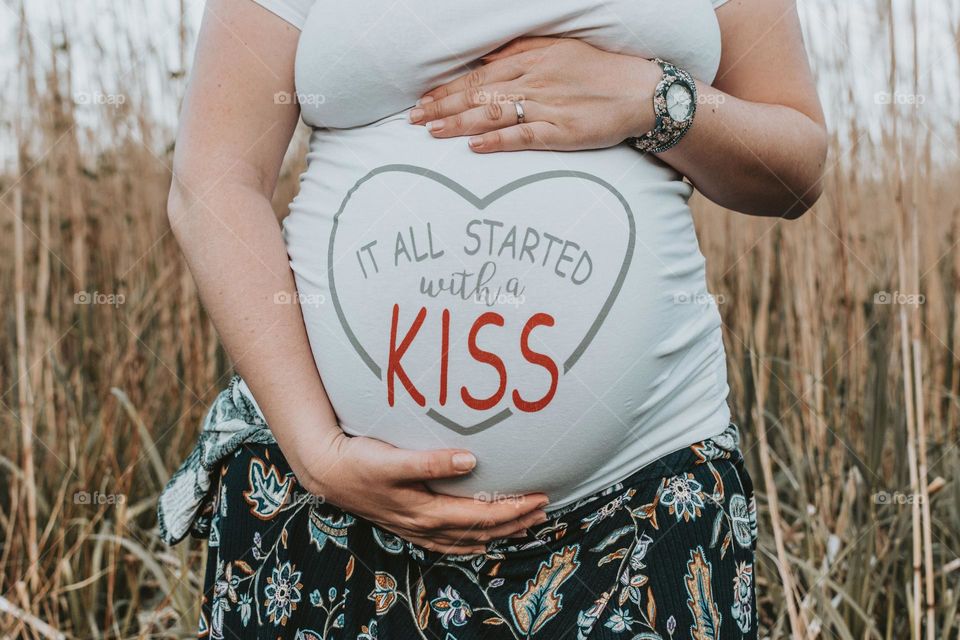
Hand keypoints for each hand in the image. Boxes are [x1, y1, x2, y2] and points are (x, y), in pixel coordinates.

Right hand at [292, 431, 549, 554]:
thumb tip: (472, 461)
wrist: (326, 472)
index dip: (513, 509)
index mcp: (427, 511)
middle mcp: (425, 525)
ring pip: (467, 539)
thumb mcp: (392, 459)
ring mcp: (416, 528)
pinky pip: (449, 542)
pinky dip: (471, 543)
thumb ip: (430, 462)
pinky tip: (481, 541)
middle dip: (515, 522)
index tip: (540, 497)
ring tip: (524, 525)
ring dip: (499, 533)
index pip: (482, 515)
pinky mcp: (408, 524)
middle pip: (481, 530)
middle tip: (544, 510)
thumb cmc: (359, 461)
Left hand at [409, 36, 659, 152]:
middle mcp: (534, 81)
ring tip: (433, 132)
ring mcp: (547, 107)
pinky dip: (498, 141)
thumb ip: (522, 51)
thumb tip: (488, 57)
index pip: (478, 74)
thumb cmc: (598, 70)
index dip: (447, 88)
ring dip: (460, 123)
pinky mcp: (562, 132)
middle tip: (413, 119)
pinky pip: (524, 137)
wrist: (640, 92)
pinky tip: (475, 147)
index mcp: (530, 60)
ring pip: (493, 113)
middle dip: (442, 106)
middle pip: (478, 93)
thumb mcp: (558, 48)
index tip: (423, 99)